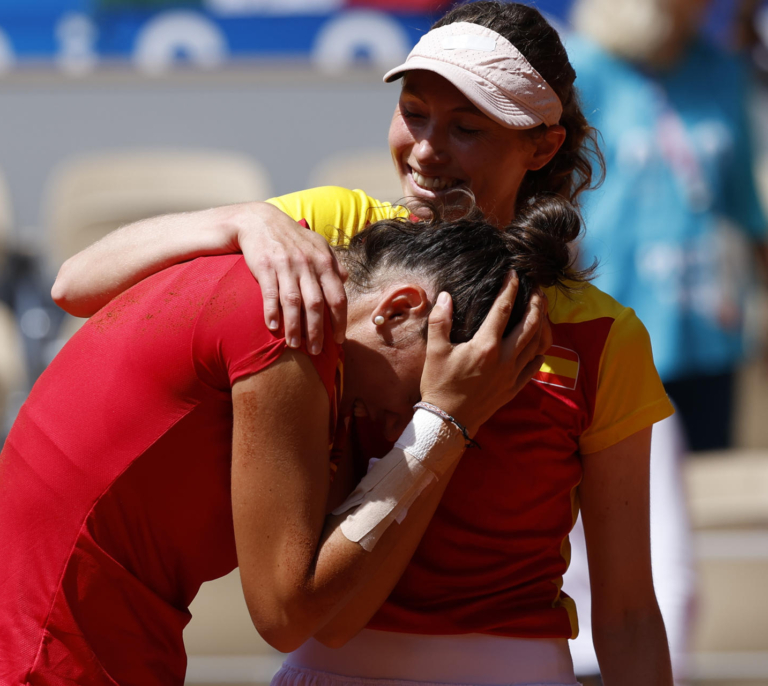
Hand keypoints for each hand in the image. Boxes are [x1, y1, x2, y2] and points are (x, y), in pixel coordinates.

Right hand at [236, 203, 348, 352]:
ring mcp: (286, 265)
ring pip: (294, 302)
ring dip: (295, 327)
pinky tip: (273, 327)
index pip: (337, 297)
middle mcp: (308, 264)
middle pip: (316, 304)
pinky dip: (272, 312)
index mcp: (324, 262)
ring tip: (295, 346)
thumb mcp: (317, 245)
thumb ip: (333, 263)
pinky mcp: (265, 266)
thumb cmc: (292, 237)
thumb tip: (346, 279)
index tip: (338, 340)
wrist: (259, 220)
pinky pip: (270, 294)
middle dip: (318, 331)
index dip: (339, 321)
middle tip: (317, 351)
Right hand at [419, 272, 550, 436]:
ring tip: (542, 311)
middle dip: (537, 303)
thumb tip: (445, 296)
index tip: (514, 274)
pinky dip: (539, 352)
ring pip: (537, 343)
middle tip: (538, 288)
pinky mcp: (514, 388)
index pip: (503, 309)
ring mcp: (512, 374)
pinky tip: (538, 345)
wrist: (448, 421)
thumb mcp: (435, 351)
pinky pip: (535, 366)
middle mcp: (505, 358)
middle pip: (530, 324)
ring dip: (542, 324)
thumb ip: (440, 321)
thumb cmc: (439, 385)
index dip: (510, 288)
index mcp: (486, 346)